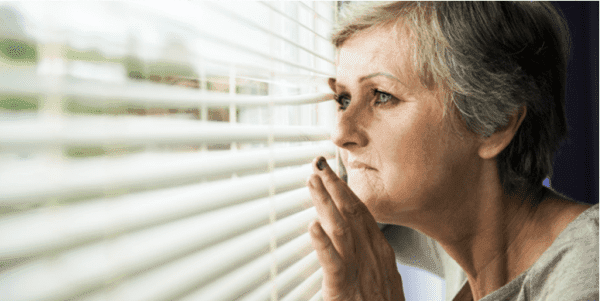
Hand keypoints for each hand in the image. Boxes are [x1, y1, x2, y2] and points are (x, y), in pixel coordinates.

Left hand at [307, 157, 404, 300]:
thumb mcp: (383, 274)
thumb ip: (370, 253)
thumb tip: (356, 235)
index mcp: (379, 249)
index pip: (361, 211)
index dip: (345, 189)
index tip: (332, 171)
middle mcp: (371, 254)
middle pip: (351, 211)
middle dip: (334, 185)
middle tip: (319, 163)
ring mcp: (358, 269)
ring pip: (340, 228)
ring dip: (325, 202)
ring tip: (313, 182)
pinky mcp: (343, 287)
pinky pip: (332, 262)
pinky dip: (322, 244)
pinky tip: (313, 228)